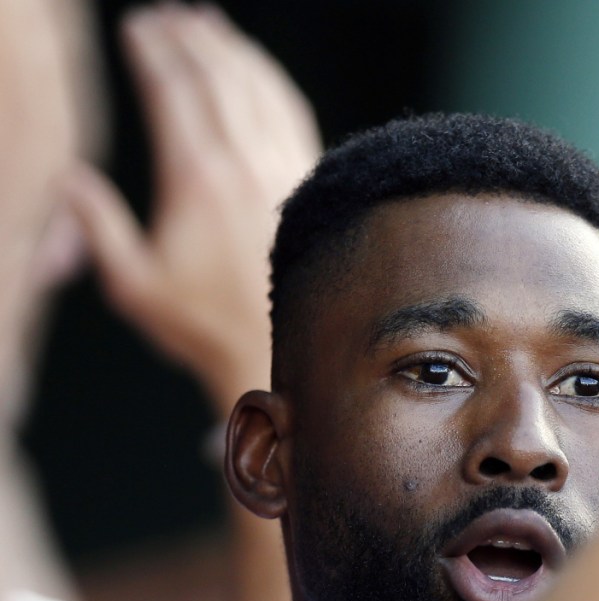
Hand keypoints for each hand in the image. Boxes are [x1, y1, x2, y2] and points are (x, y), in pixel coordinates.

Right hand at [65, 4, 322, 412]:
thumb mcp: (134, 285)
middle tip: (164, 16)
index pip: (169, 90)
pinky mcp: (309, 182)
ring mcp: (281, 169)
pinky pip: (290, 111)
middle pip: (213, 75)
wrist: (272, 349)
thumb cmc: (201, 323)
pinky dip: (270, 79)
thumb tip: (68, 178)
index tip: (135, 28)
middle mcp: (242, 163)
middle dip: (185, 36)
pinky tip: (258, 70)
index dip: (150, 51)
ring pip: (256, 86)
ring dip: (229, 48)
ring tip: (206, 23)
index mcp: (194, 179)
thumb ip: (98, 227)